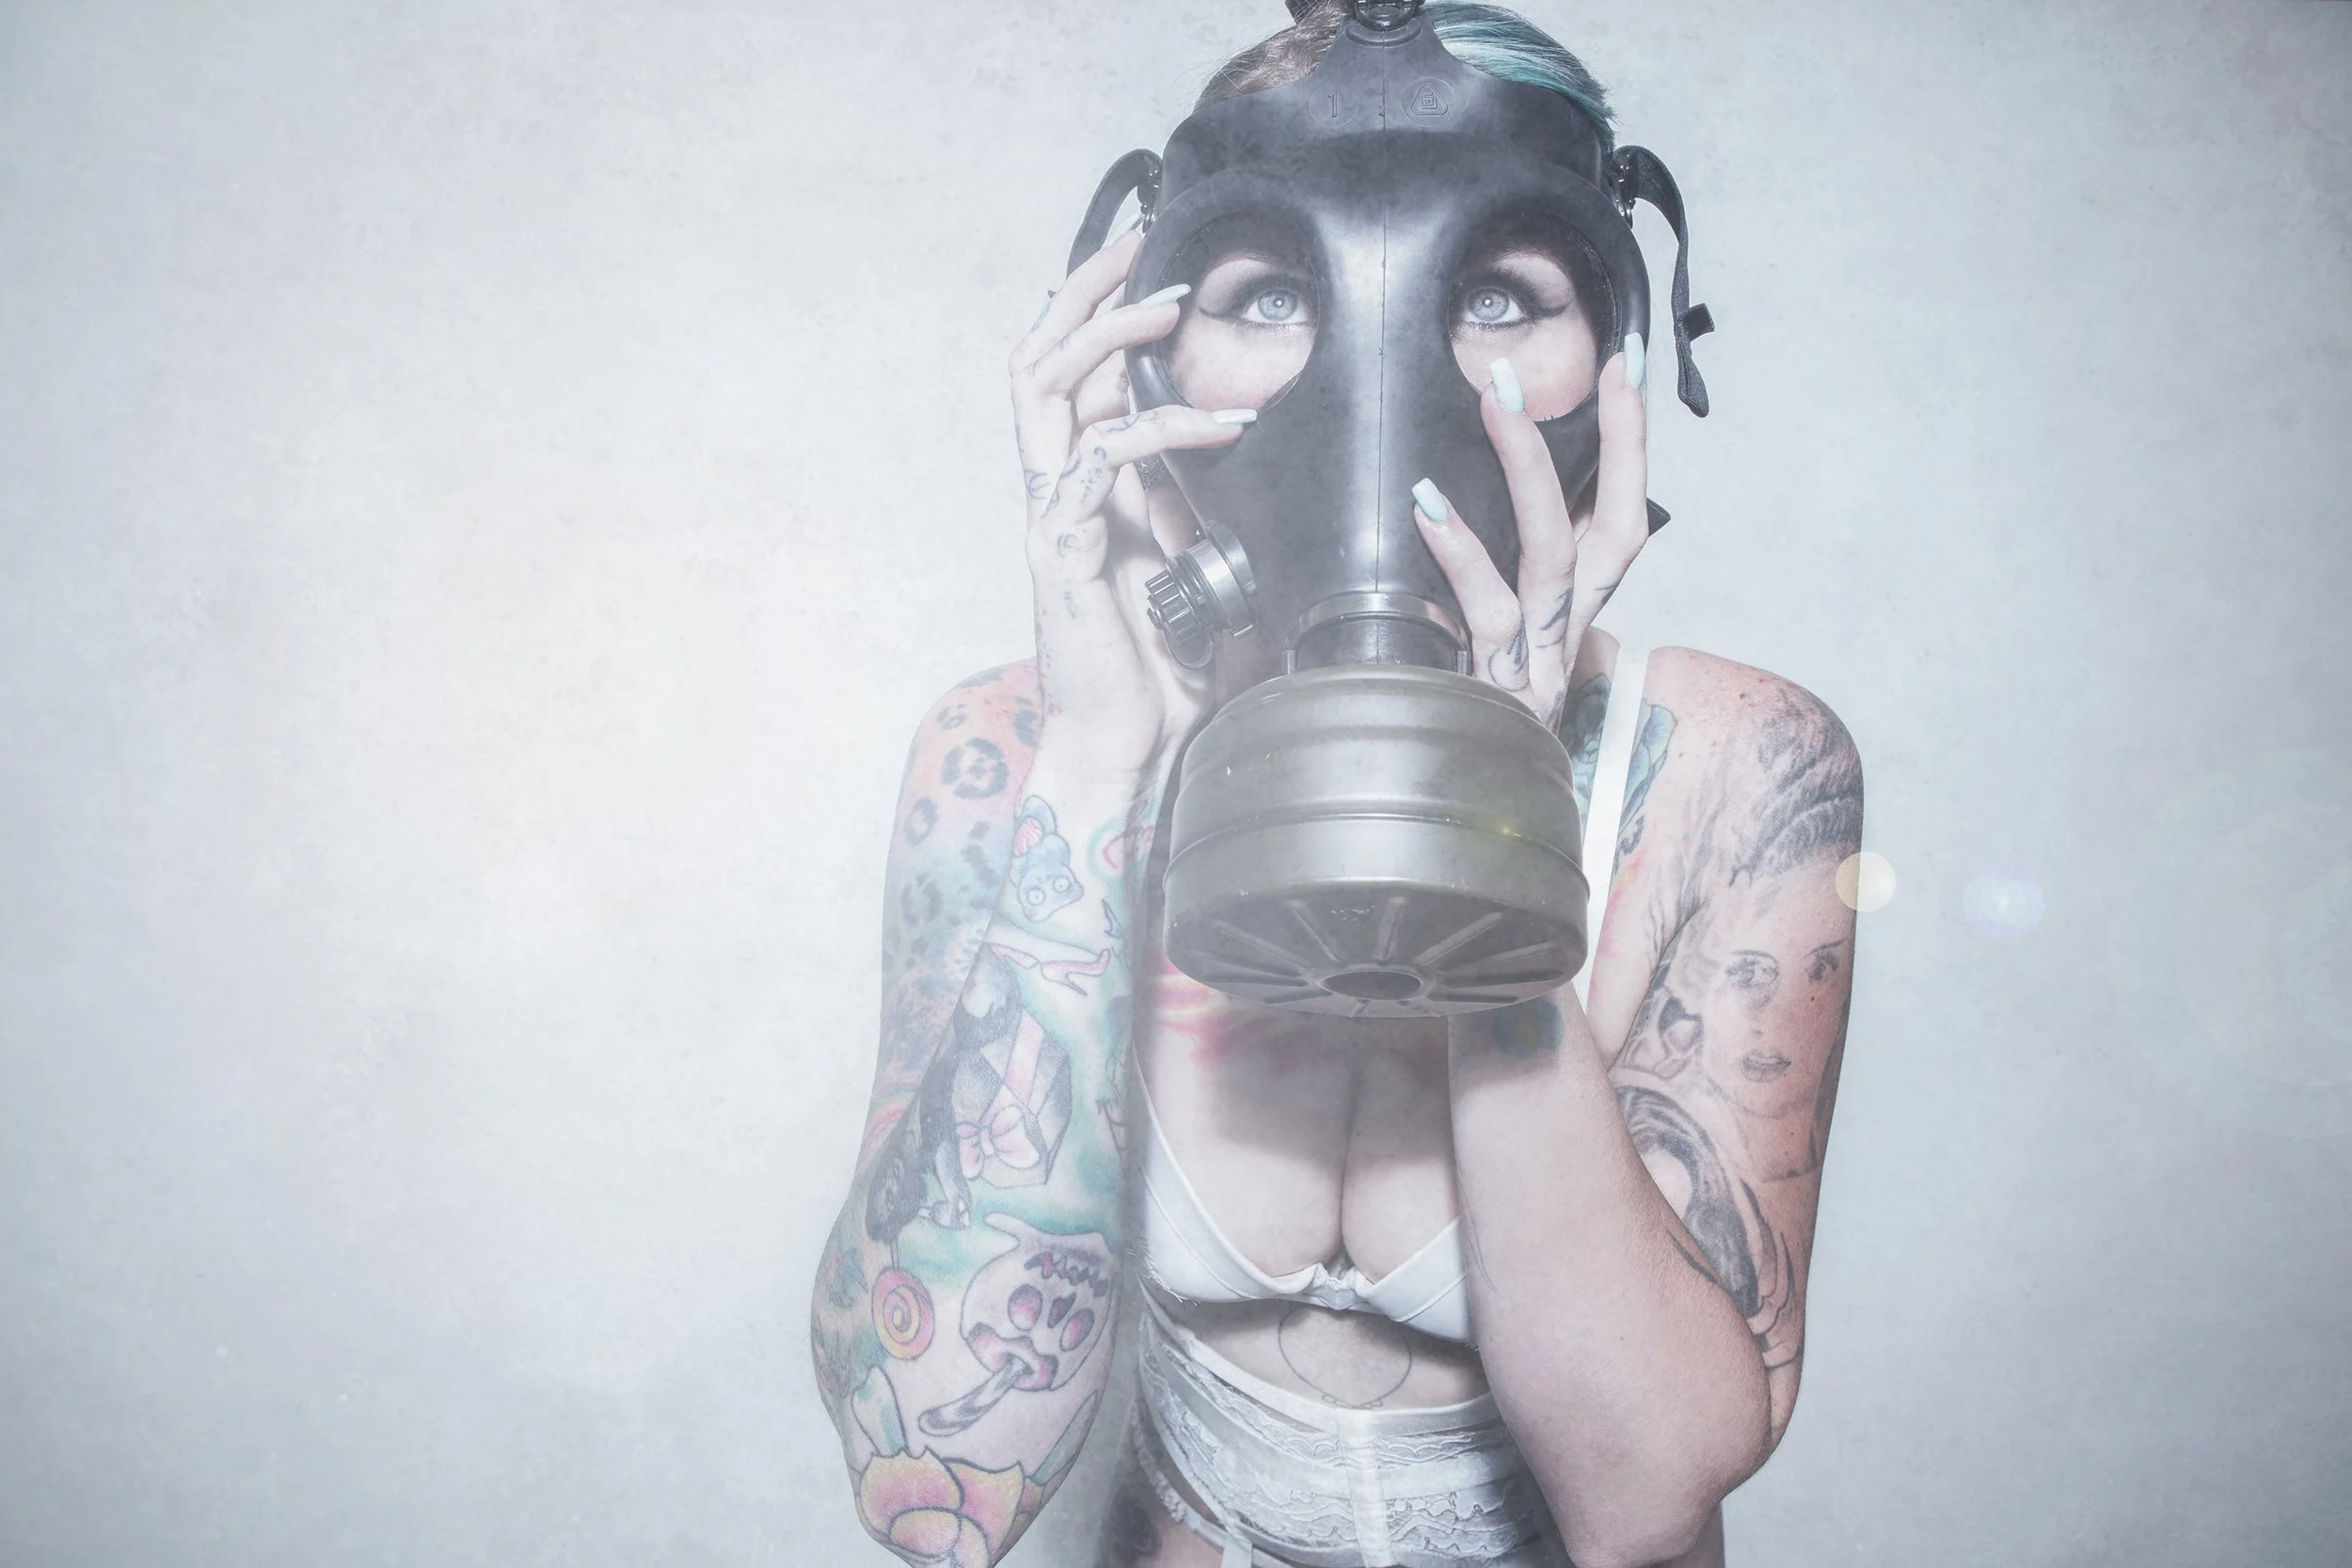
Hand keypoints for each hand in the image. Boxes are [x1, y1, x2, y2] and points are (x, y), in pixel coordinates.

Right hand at [1007, 231, 1249, 779]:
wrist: (1126, 750)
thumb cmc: (1160, 671)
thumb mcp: (1192, 565)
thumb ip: (1193, 506)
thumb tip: (1236, 451)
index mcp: (1083, 487)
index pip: (1076, 372)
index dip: (1101, 308)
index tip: (1151, 257)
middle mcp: (1055, 488)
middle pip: (1041, 355)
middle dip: (1087, 288)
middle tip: (1142, 241)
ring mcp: (1051, 514)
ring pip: (1049, 386)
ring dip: (1110, 334)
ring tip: (1169, 305)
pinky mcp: (1060, 548)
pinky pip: (1101, 460)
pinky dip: (1162, 427)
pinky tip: (1222, 421)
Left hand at [1410, 346, 1649, 733]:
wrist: (1468, 835)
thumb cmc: (1467, 725)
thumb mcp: (1489, 646)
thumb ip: (1490, 584)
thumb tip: (1450, 500)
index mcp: (1574, 620)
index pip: (1621, 521)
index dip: (1629, 448)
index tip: (1624, 369)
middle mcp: (1568, 638)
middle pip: (1611, 532)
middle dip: (1609, 443)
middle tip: (1580, 368)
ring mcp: (1536, 666)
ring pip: (1551, 556)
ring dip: (1528, 472)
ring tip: (1497, 404)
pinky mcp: (1496, 694)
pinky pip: (1485, 612)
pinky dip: (1461, 553)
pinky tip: (1429, 505)